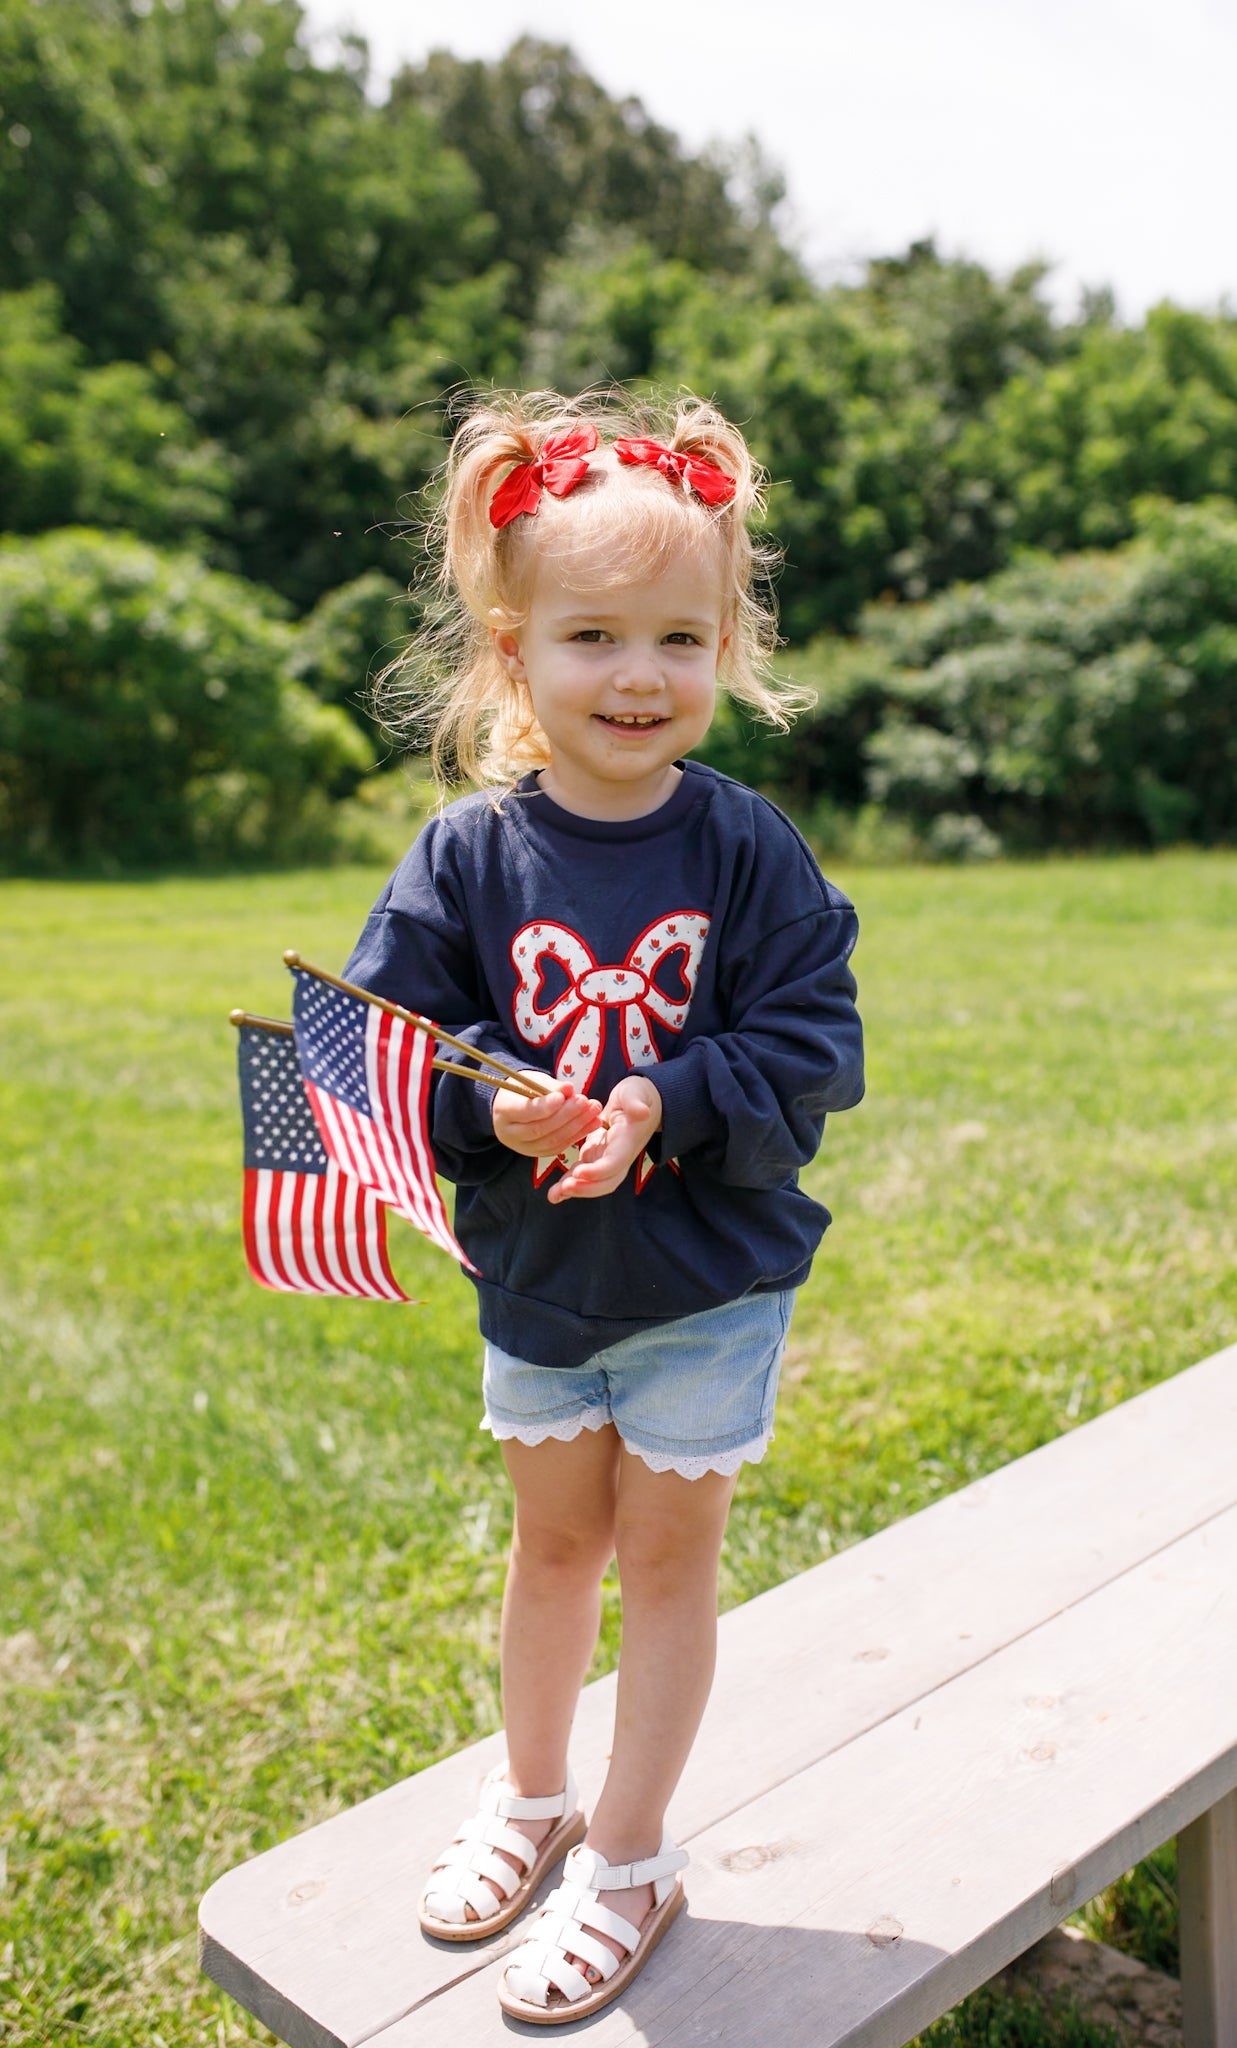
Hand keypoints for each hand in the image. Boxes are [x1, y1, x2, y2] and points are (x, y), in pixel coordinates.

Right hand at [492, 1073, 601, 1158]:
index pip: (525, 1111)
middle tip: (585, 1102)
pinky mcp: (537, 1153)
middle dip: (566, 1115)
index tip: (564, 1095)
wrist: (513, 1105)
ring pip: (551, 1141)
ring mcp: (523, 1147)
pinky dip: (578, 1135)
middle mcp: (509, 1133)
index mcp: (503, 1111)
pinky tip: (593, 1123)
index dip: (546, 1106)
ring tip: (594, 1111)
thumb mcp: (532, 1080)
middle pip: (539, 1129)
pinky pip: (559, 1147)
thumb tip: (569, 1089)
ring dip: (577, 1126)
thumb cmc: (523, 1089)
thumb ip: (550, 1086)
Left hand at [546, 1075, 662, 1203]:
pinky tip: (554, 1192)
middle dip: (586, 1188)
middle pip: (606, 1181)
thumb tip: (642, 1112)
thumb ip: (636, 1102)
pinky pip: (583, 1175)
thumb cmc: (636, 1094)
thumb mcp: (635, 1092)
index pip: (615, 1162)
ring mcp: (606, 1159)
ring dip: (575, 1190)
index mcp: (628, 1141)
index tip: (580, 1172)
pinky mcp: (595, 1157)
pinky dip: (570, 1184)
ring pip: (593, 1182)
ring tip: (554, 1195)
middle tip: (565, 1188)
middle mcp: (619, 1156)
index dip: (599, 1171)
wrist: (638, 1100)